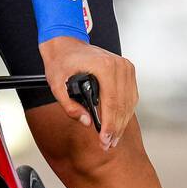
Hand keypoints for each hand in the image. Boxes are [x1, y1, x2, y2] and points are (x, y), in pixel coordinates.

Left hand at [40, 35, 137, 150]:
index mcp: (104, 66)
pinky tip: (118, 124)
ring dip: (122, 123)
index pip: (111, 102)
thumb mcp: (56, 84)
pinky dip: (125, 111)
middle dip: (115, 128)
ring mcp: (126, 67)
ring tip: (113, 139)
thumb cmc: (60, 61)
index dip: (109, 125)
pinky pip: (131, 96)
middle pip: (122, 105)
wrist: (65, 43)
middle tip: (108, 145)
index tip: (104, 140)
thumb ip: (69, 105)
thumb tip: (87, 122)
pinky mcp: (128, 70)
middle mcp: (119, 65)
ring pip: (129, 102)